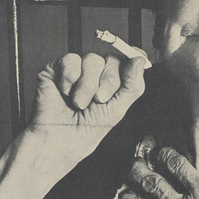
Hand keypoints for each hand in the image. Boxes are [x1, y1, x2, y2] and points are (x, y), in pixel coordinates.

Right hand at [22, 50, 146, 174]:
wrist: (60, 140)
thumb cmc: (86, 129)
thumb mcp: (117, 109)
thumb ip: (132, 86)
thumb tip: (140, 60)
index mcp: (113, 82)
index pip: (128, 61)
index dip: (131, 63)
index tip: (133, 69)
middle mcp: (97, 73)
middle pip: (113, 59)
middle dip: (109, 83)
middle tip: (99, 101)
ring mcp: (78, 68)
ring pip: (92, 59)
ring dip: (87, 86)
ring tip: (79, 104)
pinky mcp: (58, 67)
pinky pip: (71, 60)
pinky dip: (69, 80)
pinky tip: (65, 94)